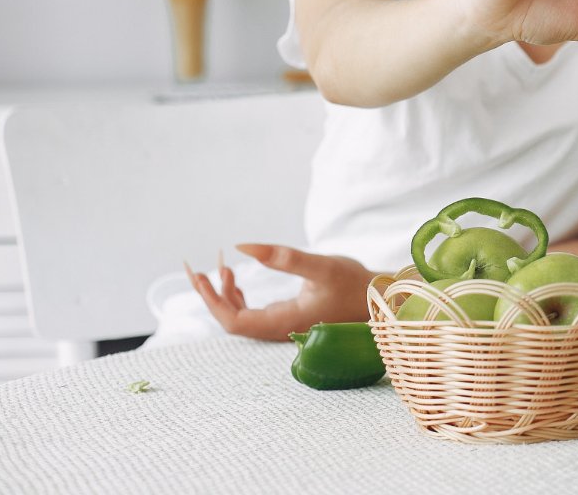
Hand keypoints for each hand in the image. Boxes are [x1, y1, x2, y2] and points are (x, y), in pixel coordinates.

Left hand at [186, 243, 372, 340]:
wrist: (380, 299)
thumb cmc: (355, 284)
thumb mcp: (321, 266)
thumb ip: (283, 257)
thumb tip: (242, 246)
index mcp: (283, 322)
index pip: (233, 321)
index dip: (212, 300)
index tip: (201, 275)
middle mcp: (279, 329)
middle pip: (232, 320)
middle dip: (211, 295)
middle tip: (197, 269)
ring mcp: (282, 325)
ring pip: (240, 317)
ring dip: (225, 295)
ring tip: (221, 268)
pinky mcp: (287, 318)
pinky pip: (252, 313)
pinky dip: (239, 297)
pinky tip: (237, 279)